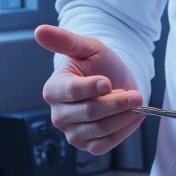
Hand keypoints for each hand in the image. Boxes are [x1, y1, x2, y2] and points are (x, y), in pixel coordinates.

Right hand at [35, 24, 143, 155]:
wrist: (114, 81)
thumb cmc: (97, 63)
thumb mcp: (86, 47)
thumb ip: (64, 40)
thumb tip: (39, 31)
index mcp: (54, 89)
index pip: (72, 92)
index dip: (92, 87)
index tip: (108, 81)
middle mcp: (58, 114)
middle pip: (90, 112)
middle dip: (117, 102)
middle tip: (135, 94)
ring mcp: (72, 132)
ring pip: (100, 129)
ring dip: (124, 115)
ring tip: (135, 102)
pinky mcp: (86, 145)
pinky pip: (105, 144)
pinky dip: (123, 131)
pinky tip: (132, 116)